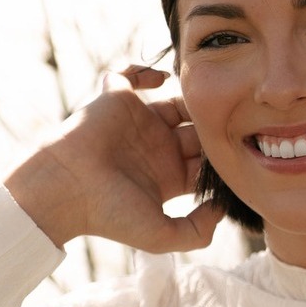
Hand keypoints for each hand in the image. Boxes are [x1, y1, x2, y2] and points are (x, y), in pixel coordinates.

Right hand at [4, 65, 222, 251]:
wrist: (67, 190)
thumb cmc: (110, 214)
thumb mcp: (163, 236)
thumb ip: (198, 231)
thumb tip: (220, 208)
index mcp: (169, 178)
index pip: (206, 161)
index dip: (224, 155)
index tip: (239, 151)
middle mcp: (156, 148)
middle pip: (198, 129)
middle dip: (216, 124)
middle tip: (231, 118)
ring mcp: (138, 123)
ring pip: (176, 101)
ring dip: (193, 97)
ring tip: (206, 97)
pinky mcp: (116, 100)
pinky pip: (132, 74)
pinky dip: (147, 70)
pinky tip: (162, 79)